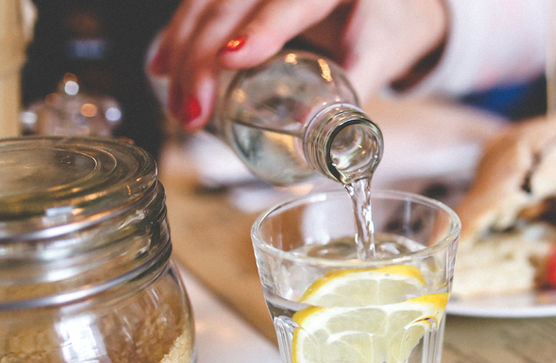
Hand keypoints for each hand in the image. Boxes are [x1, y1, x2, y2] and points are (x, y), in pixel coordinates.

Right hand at [148, 0, 446, 129]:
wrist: (378, 4)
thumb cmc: (381, 28)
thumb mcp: (381, 54)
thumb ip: (358, 89)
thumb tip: (334, 143)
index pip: (292, 0)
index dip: (262, 29)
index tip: (232, 60)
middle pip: (234, 2)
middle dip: (204, 58)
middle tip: (193, 112)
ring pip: (207, 1)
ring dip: (182, 53)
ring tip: (181, 108)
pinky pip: (200, 4)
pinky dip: (178, 36)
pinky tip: (162, 67)